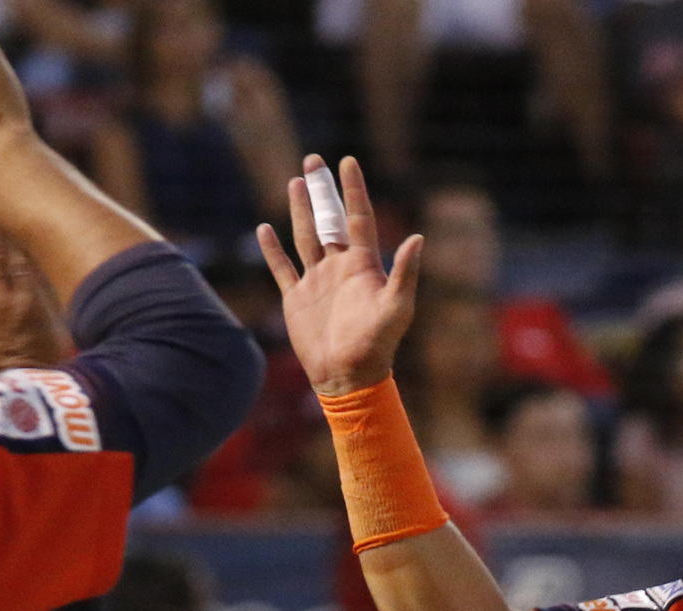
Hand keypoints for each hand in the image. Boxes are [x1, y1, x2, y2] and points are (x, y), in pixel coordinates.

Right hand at [258, 155, 422, 396]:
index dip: (353, 190)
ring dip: (300, 210)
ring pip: (306, 236)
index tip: (348, 161)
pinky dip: (273, 250)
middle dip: (321, 190)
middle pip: (329, 219)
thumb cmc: (377, 345)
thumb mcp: (396, 308)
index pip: (358, 218)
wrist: (348, 377)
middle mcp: (339, 267)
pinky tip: (264, 229)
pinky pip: (282, 267)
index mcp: (363, 265)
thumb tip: (418, 238)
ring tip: (295, 182)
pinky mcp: (297, 298)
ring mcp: (316, 281)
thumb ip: (404, 273)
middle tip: (313, 160)